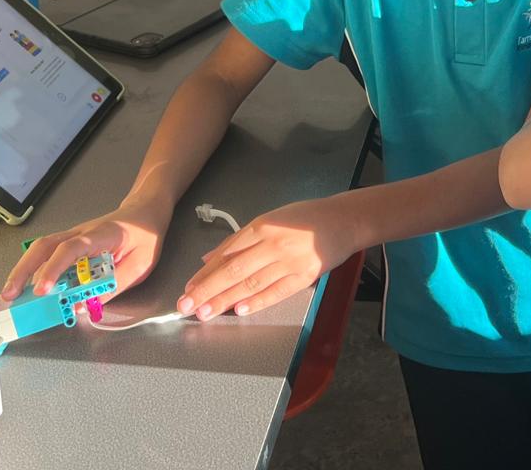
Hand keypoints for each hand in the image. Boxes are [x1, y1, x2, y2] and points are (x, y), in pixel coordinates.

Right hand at [1, 201, 166, 300]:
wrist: (146, 211)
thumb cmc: (145, 236)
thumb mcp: (139, 265)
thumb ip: (113, 286)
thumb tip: (83, 306)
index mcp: (101, 235)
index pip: (71, 249)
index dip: (54, 269)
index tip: (41, 290)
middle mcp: (81, 232)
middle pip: (45, 245)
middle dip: (24, 270)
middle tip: (10, 295)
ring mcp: (73, 235)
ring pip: (42, 248)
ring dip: (24, 270)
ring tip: (11, 294)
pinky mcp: (71, 242)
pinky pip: (48, 254)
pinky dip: (34, 269)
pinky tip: (27, 286)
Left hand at [178, 197, 359, 319]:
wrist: (343, 220)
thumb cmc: (304, 218)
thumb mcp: (269, 219)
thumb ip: (239, 240)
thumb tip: (209, 258)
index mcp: (262, 226)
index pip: (226, 253)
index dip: (205, 273)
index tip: (188, 288)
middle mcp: (273, 244)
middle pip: (233, 270)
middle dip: (207, 290)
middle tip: (187, 306)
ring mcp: (289, 261)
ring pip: (251, 283)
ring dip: (226, 300)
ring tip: (206, 312)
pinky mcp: (305, 276)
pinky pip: (277, 292)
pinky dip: (258, 302)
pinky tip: (240, 310)